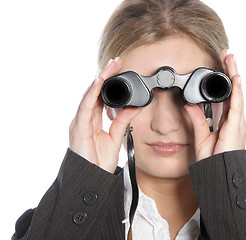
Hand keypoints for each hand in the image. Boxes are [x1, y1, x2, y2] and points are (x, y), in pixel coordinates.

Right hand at [69, 58, 140, 172]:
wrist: (92, 180)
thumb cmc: (99, 162)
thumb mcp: (116, 137)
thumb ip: (123, 121)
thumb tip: (134, 107)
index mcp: (92, 121)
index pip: (100, 97)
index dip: (109, 83)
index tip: (119, 71)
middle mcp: (84, 119)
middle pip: (94, 92)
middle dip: (105, 76)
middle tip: (116, 62)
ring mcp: (80, 122)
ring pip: (90, 95)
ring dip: (100, 79)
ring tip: (110, 66)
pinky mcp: (79, 128)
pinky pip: (86, 107)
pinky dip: (92, 93)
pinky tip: (99, 82)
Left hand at [184, 50, 245, 160]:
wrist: (219, 175)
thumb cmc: (214, 160)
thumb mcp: (201, 135)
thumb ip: (196, 119)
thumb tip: (189, 104)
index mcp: (227, 120)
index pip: (226, 95)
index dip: (224, 79)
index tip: (220, 65)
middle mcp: (234, 119)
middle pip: (233, 90)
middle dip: (230, 71)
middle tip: (227, 55)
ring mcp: (237, 122)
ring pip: (237, 93)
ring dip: (234, 75)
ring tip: (231, 58)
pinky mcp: (237, 126)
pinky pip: (237, 106)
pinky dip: (237, 91)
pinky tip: (236, 78)